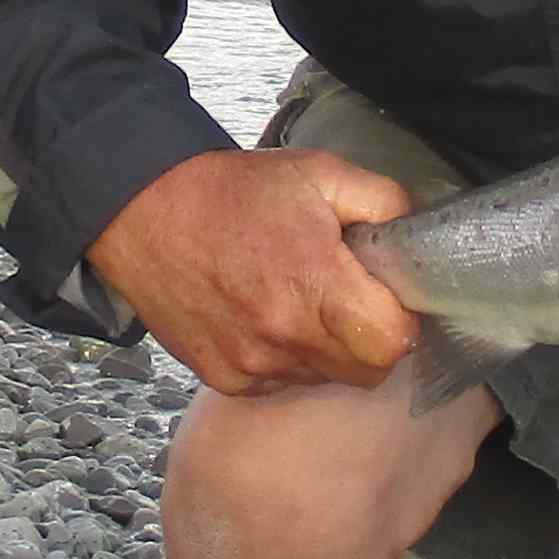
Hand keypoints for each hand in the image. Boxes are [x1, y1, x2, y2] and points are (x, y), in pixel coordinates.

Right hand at [88, 148, 419, 395]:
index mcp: (314, 283)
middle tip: (354, 301)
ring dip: (328, 352)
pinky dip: (286, 359)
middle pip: (367, 372)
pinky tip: (268, 317)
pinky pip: (280, 383)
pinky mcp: (225, 378)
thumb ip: (383, 202)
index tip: (388, 297)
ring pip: (324, 379)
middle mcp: (283, 334)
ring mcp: (251, 363)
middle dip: (373, 341)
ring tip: (302, 302)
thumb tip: (415, 238)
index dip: (401, 321)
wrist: (143, 213)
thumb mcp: (319, 174)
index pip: (393, 343)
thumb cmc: (233, 193)